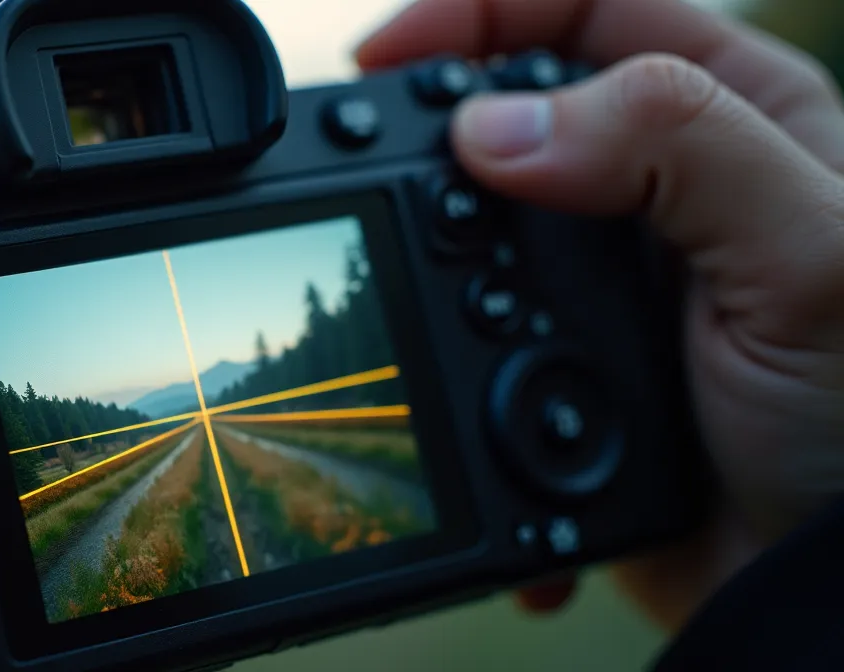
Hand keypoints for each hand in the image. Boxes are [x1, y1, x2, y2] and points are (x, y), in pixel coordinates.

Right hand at [359, 0, 843, 631]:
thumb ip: (672, 148)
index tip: (380, 64)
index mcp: (730, 114)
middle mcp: (658, 180)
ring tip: (403, 279)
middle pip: (510, 102)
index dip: (475, 16)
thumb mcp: (804, 256)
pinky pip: (463, 324)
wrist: (810, 585)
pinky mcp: (553, 353)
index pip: (583, 10)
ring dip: (421, 245)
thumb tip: (496, 130)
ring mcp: (598, 270)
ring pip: (469, 215)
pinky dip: (437, 346)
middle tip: (371, 165)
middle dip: (428, 125)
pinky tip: (442, 365)